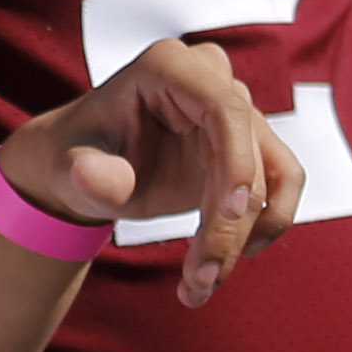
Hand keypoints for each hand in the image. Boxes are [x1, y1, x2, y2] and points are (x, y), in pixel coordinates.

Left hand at [0, 37, 304, 309]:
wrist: (85, 169)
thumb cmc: (77, 158)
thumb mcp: (71, 168)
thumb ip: (87, 174)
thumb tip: (103, 180)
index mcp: (168, 67)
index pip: (225, 108)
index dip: (238, 160)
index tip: (232, 214)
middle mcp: (211, 80)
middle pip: (250, 151)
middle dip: (231, 223)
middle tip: (198, 279)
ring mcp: (235, 112)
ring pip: (271, 176)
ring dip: (246, 236)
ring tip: (200, 284)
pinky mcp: (247, 147)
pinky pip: (280, 186)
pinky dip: (261, 230)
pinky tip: (220, 265)